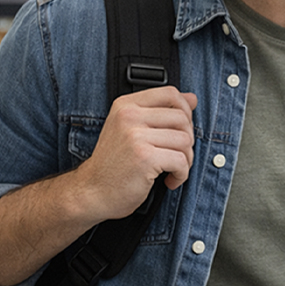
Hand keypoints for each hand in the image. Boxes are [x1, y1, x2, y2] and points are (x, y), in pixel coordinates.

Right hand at [75, 86, 197, 221]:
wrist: (92, 192)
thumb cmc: (114, 163)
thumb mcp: (132, 129)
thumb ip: (161, 111)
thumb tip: (192, 98)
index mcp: (126, 105)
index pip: (170, 93)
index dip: (185, 111)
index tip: (181, 130)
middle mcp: (129, 116)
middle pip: (182, 118)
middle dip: (187, 140)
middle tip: (176, 155)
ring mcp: (136, 136)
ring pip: (185, 140)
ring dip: (186, 160)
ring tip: (172, 169)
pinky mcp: (145, 158)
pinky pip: (181, 161)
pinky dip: (181, 175)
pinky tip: (169, 180)